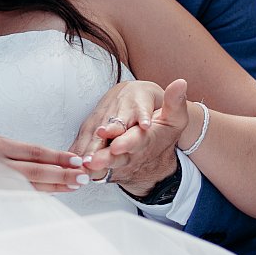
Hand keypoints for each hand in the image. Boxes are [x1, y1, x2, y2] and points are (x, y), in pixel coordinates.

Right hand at [0, 135, 92, 193]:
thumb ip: (8, 157)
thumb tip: (40, 165)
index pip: (33, 151)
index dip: (57, 156)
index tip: (77, 160)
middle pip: (35, 167)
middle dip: (62, 173)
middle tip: (84, 176)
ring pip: (28, 182)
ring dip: (54, 185)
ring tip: (75, 186)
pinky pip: (14, 194)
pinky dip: (34, 195)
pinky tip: (49, 195)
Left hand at [74, 79, 190, 196]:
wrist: (157, 155)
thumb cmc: (163, 132)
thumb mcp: (175, 117)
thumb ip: (175, 101)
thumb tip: (181, 82)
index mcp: (146, 140)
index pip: (137, 140)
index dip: (127, 143)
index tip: (117, 144)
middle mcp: (132, 154)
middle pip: (117, 157)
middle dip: (105, 159)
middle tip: (92, 160)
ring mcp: (120, 163)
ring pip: (104, 166)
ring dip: (93, 167)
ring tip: (82, 165)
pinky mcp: (109, 169)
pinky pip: (97, 172)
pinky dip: (87, 172)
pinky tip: (74, 170)